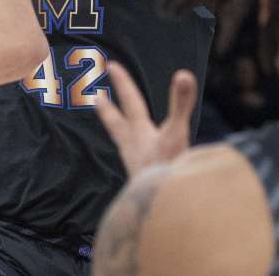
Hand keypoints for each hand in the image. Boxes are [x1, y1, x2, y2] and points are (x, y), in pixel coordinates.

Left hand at [95, 62, 196, 176]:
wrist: (161, 212)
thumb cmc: (167, 171)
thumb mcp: (177, 133)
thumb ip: (180, 104)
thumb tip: (183, 75)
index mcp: (140, 134)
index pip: (131, 102)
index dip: (122, 83)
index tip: (111, 65)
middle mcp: (133, 149)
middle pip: (116, 124)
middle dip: (108, 109)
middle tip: (95, 97)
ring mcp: (136, 167)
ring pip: (124, 144)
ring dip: (121, 133)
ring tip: (119, 130)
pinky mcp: (142, 183)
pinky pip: (135, 164)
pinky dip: (135, 157)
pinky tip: (141, 162)